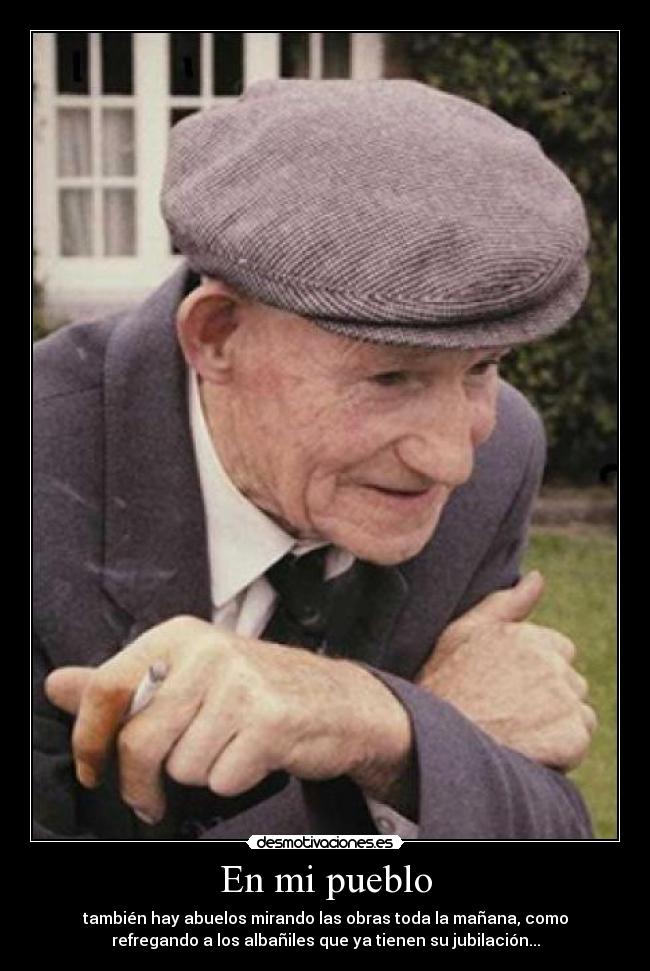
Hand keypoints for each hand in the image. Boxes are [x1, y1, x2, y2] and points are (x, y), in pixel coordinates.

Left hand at [45, 617, 411, 823]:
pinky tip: (252, 756)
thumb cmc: (253, 690)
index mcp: (178, 636)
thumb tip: (56, 685)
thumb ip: (121, 684)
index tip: (92, 770)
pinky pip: (221, 778)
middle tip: (149, 799)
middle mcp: (208, 651)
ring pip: (181, 766)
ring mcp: (241, 684)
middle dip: (139, 783)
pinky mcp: (271, 720)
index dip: (89, 739)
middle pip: (140, 739)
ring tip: (225, 750)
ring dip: (199, 774)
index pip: (107, 688)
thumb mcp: (185, 675)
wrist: (338, 700)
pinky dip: (232, 780)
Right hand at [416, 571, 596, 769]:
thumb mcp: (461, 634)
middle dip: (548, 696)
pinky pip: (579, 739)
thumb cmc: (441, 688)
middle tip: (507, 710)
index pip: (558, 650)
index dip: (534, 671)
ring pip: (578, 710)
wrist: (436, 744)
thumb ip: (505, 602)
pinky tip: (526, 748)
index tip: (507, 687)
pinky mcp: (571, 735)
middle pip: (570, 681)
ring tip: (515, 730)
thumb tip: (537, 577)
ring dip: (556, 722)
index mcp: (528, 637)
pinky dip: (560, 748)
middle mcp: (550, 663)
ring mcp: (562, 700)